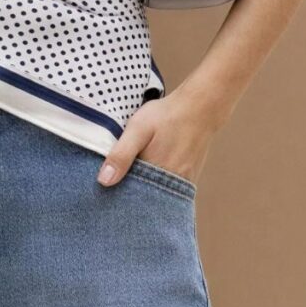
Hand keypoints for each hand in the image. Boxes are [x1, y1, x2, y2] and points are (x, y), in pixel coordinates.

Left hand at [96, 94, 213, 189]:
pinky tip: (151, 176)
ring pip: (157, 196)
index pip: (129, 196)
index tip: (107, 191)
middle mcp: (171, 183)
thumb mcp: (138, 129)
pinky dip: (158, 187)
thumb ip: (121, 154)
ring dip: (145, 192)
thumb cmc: (167, 115)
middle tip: (119, 184)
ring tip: (134, 180)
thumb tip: (104, 181)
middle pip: (144, 199)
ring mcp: (182, 182)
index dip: (117, 194)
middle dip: (130, 195)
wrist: (201, 107)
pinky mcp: (190, 178)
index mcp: (155, 173)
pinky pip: (170, 190)